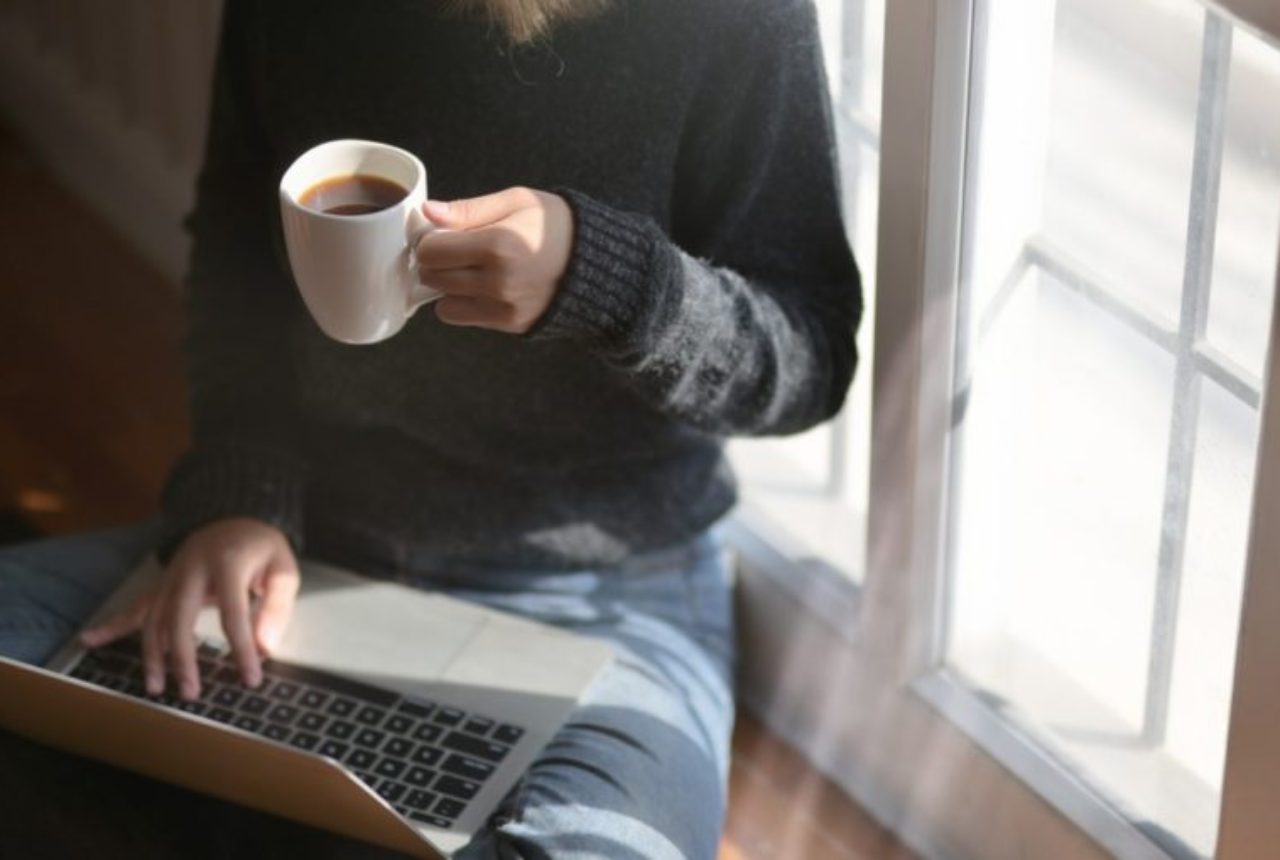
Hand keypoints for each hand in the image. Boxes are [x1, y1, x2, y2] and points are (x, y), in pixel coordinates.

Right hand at [79, 518, 298, 700]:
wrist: (234, 517)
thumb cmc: (262, 548)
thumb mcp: (284, 569)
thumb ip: (277, 606)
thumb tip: (266, 648)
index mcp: (227, 563)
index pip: (233, 613)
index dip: (241, 648)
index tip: (251, 679)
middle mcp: (191, 569)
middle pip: (179, 618)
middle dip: (182, 659)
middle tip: (191, 692)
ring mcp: (172, 576)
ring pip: (154, 618)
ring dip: (152, 655)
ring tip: (156, 688)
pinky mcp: (162, 583)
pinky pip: (136, 607)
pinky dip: (112, 625)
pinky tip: (89, 640)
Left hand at [416, 187, 573, 333]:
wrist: (597, 263)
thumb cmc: (556, 226)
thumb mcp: (516, 201)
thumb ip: (469, 209)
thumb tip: (428, 212)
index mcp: (497, 245)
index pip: (431, 251)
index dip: (430, 240)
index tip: (442, 234)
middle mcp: (497, 281)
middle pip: (432, 277)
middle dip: (435, 262)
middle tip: (455, 250)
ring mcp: (503, 307)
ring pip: (443, 303)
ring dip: (447, 286)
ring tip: (470, 270)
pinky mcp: (508, 324)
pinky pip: (462, 317)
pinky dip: (463, 303)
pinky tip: (483, 287)